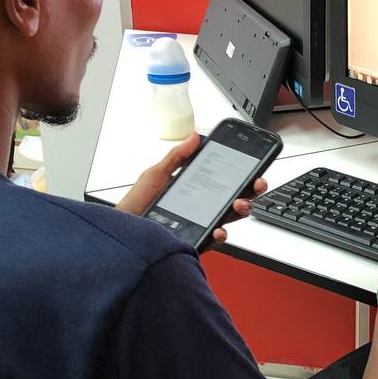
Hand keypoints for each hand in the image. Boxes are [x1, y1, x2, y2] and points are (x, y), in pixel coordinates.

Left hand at [115, 133, 267, 247]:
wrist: (122, 231)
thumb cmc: (136, 205)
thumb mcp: (156, 174)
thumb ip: (176, 157)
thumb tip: (193, 137)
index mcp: (195, 189)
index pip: (225, 179)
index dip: (243, 173)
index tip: (253, 164)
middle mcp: (201, 207)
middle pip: (235, 198)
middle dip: (251, 190)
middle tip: (255, 184)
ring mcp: (200, 224)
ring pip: (230, 218)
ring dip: (241, 210)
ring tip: (239, 203)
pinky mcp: (194, 241)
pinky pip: (214, 240)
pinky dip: (221, 235)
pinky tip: (218, 229)